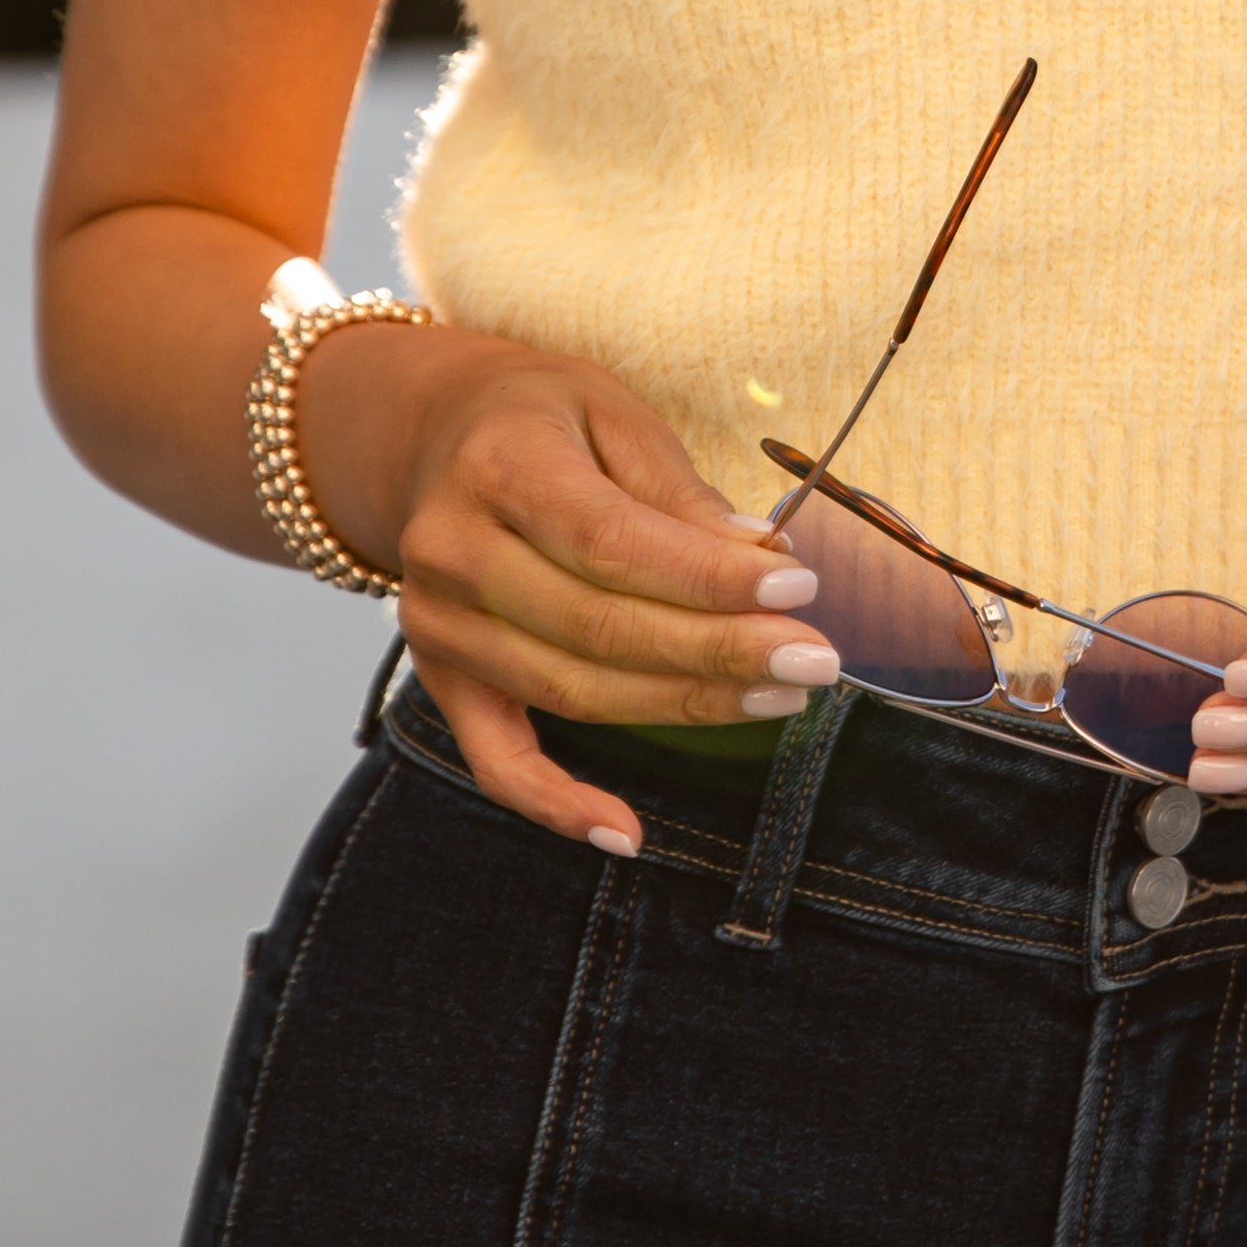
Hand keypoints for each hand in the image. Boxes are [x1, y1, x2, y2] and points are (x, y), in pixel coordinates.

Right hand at [296, 323, 834, 850]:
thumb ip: (677, 491)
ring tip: (776, 700)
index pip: (610, 541)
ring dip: (681, 706)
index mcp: (499, 466)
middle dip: (717, 651)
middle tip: (813, 660)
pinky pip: (496, 762)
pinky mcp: (442, 679)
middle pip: (597, 626)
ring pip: (570, 691)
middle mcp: (453, 551)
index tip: (799, 590)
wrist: (433, 437)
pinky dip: (558, 807)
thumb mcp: (612, 413)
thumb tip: (761, 561)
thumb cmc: (542, 419)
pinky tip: (628, 833)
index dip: (707, 578)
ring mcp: (438, 625)